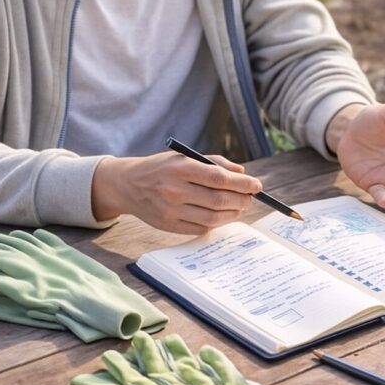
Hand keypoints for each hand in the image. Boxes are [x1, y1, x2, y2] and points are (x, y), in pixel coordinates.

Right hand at [92, 152, 261, 234]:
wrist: (127, 184)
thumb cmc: (162, 168)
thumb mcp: (184, 156)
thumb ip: (215, 163)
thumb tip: (242, 173)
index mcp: (180, 168)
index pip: (220, 178)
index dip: (243, 183)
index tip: (257, 186)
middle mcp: (174, 190)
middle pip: (219, 200)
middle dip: (241, 200)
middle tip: (250, 198)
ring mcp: (170, 210)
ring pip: (213, 217)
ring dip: (233, 213)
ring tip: (239, 206)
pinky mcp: (168, 225)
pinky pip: (201, 228)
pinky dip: (217, 222)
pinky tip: (222, 215)